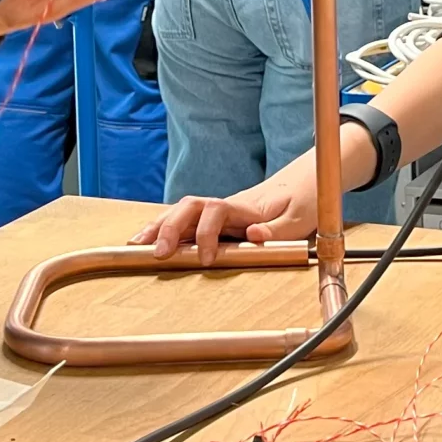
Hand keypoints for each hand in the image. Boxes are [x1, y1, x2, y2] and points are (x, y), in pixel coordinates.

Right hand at [133, 151, 329, 262]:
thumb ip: (277, 230)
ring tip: (136, 245)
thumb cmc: (302, 201)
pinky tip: (147, 239)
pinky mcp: (215, 217)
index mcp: (246, 206)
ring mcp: (218, 209)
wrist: (305, 181)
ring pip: (181, 210)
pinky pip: (184, 218)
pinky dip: (163, 227)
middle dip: (169, 228)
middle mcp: (227, 204)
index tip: (207, 259)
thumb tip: (252, 235)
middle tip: (157, 254)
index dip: (206, 233)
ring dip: (158, 225)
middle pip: (188, 206)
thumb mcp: (300, 219)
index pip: (215, 210)